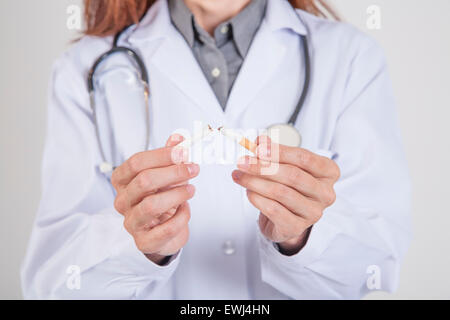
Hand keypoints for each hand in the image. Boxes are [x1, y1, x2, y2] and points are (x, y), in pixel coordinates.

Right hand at [112, 134, 199, 264]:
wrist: (165, 232)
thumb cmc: (162, 200)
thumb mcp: (165, 175)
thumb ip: (170, 156)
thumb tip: (178, 138)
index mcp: (122, 181)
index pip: (136, 162)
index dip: (162, 155)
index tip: (183, 152)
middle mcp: (122, 201)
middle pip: (144, 181)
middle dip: (173, 173)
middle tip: (193, 169)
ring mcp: (131, 222)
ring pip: (151, 205)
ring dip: (177, 194)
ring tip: (192, 190)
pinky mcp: (144, 241)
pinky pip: (166, 228)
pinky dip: (181, 217)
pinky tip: (186, 209)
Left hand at [232, 136, 339, 254]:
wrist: (286, 218)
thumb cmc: (289, 187)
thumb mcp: (284, 165)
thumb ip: (273, 151)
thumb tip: (261, 142)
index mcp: (328, 172)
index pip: (304, 158)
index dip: (280, 152)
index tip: (258, 148)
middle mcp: (325, 193)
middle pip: (292, 175)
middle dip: (263, 167)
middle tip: (243, 162)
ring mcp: (313, 212)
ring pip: (281, 192)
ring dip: (255, 182)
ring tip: (240, 176)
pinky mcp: (297, 227)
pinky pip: (273, 210)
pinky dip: (257, 198)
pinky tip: (248, 191)